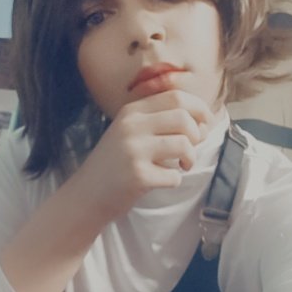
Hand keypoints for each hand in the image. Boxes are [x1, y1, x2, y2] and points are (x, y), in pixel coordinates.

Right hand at [73, 89, 214, 222]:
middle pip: (183, 117)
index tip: (205, 124)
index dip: (199, 108)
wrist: (86, 195)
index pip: (176, 96)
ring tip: (182, 165)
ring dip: (191, 158)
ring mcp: (134, 151)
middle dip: (198, 133)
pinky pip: (174, 175)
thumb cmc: (115, 164)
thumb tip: (202, 121)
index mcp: (132, 112)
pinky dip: (175, 180)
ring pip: (183, 144)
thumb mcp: (129, 132)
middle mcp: (132, 126)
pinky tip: (162, 181)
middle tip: (193, 148)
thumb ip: (158, 120)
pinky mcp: (138, 176)